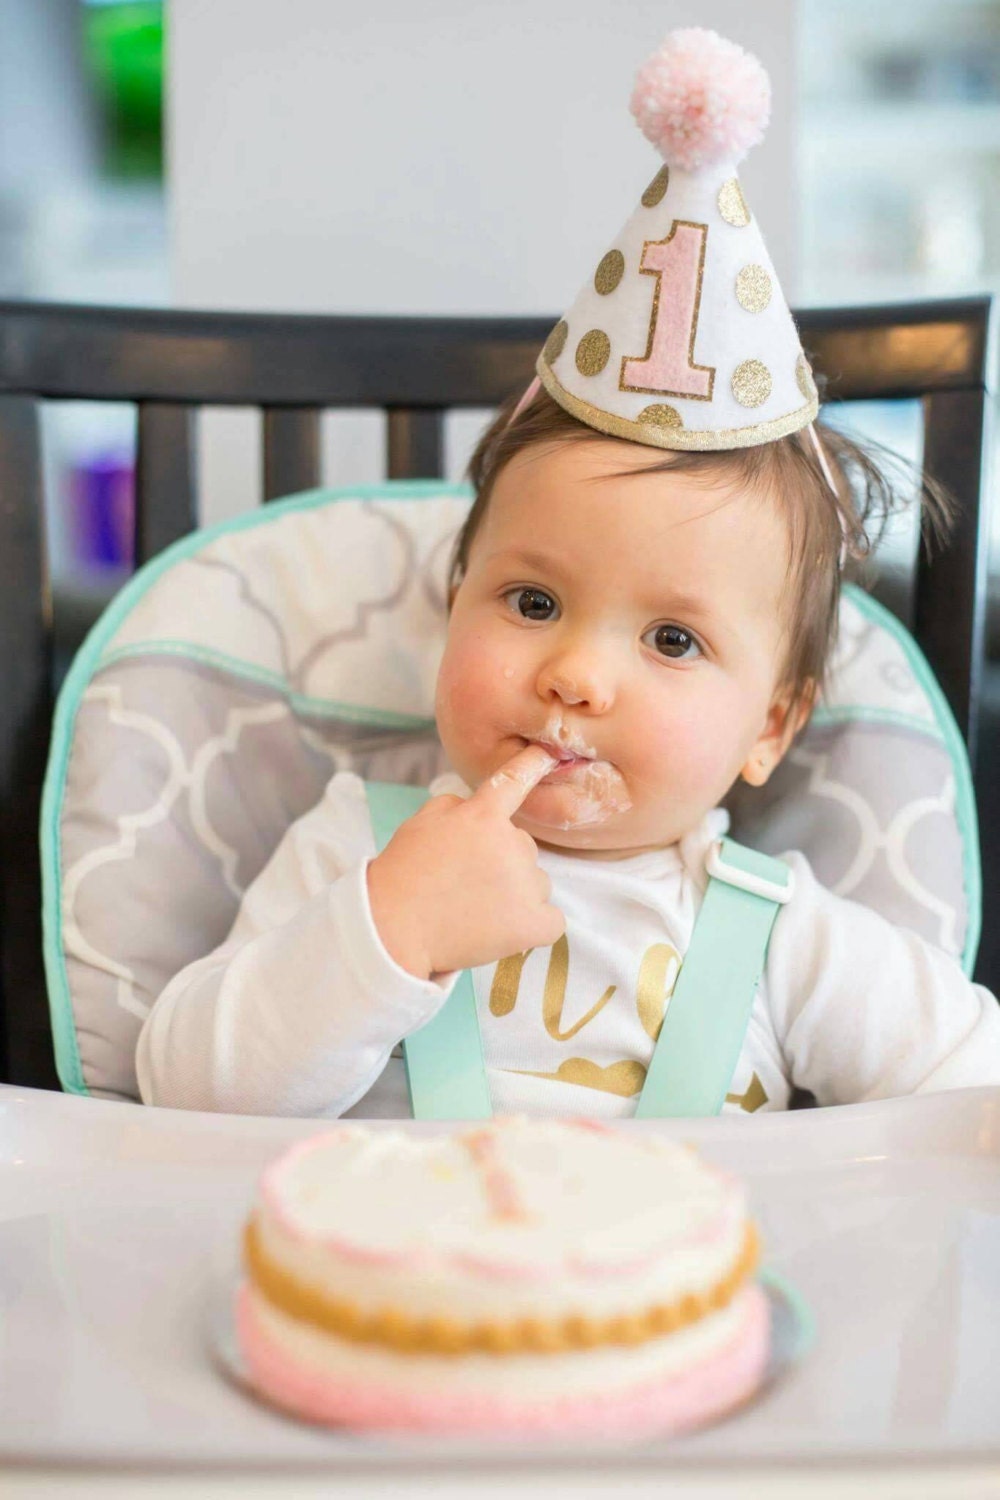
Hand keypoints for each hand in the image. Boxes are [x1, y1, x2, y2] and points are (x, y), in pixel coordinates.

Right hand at [366, 745, 564, 979]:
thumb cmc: (402, 875)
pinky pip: (551, 920)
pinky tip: (504, 931)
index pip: (513, 781)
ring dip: (517, 893)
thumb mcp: (420, 823)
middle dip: (503, 861)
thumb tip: (475, 806)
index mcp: (482, 816)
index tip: (549, 754)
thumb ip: (454, 806)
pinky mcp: (534, 923)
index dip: (532, 765)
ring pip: (536, 883)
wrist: (394, 928)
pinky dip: (533, 925)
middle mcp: (511, 844)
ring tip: (477, 910)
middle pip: (523, 847)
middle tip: (466, 883)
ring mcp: (526, 885)